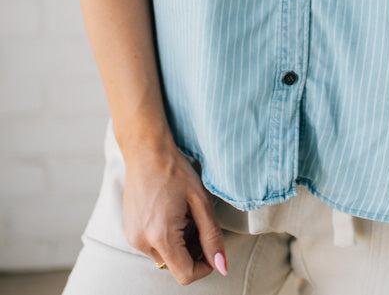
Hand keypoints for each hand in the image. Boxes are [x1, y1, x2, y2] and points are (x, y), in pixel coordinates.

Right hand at [121, 142, 227, 284]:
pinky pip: (151, 246)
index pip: (185, 274)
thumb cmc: (174, 170)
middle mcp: (142, 242)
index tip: (211, 248)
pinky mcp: (129, 231)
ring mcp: (132, 238)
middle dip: (191, 251)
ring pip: (164, 256)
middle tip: (196, 221)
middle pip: (175, 265)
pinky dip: (164, 237)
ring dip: (177, 244)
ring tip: (181, 214)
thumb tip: (221, 266)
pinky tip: (168, 213)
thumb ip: (212, 236)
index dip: (204, 266)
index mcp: (160, 236)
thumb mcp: (200, 201)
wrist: (146, 151)